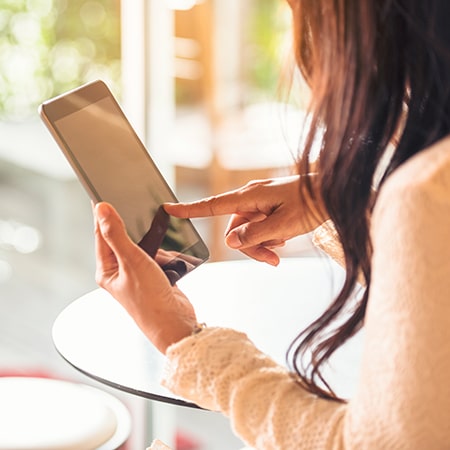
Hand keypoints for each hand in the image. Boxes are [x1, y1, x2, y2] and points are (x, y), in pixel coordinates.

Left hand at [93, 202, 196, 353]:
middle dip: (131, 224)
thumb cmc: (149, 300)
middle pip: (122, 237)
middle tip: (135, 204)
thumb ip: (116, 234)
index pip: (100, 234)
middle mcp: (120, 271)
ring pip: (144, 245)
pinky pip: (158, 254)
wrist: (175, 323)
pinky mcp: (155, 275)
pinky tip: (170, 252)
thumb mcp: (131, 262)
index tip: (102, 193)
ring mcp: (138, 273)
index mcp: (106, 269)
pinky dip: (165, 250)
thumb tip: (101, 209)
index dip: (102, 213)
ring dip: (152, 240)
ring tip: (157, 236)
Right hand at [164, 175, 325, 265]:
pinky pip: (260, 225)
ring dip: (261, 244)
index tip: (168, 209)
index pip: (212, 205)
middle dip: (250, 247)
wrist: (333, 191)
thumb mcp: (283, 226)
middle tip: (271, 260)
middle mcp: (251, 197)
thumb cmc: (311, 204)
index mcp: (249, 197)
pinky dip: (268, 237)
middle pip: (235, 228)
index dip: (190, 210)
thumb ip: (254, 235)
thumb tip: (229, 242)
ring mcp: (261, 201)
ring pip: (248, 230)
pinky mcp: (269, 205)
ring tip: (280, 251)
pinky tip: (283, 241)